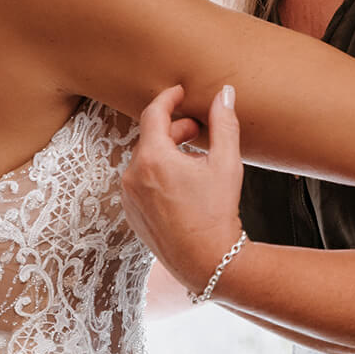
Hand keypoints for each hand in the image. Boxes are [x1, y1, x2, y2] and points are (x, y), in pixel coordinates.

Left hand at [121, 84, 244, 293]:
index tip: (180, 92)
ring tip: (195, 164)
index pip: (153, 113)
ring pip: (147, 160)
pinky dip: (159, 175)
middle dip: (175, 130)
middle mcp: (133, 175)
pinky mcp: (130, 212)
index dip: (168, 98)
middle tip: (199, 132)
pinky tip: (183, 186)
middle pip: (152, 138)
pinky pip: (142, 182)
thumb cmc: (217, 213)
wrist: (207, 261)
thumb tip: (225, 93)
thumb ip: (224, 123)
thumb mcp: (226, 163)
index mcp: (152, 158)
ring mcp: (128, 196)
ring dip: (168, 154)